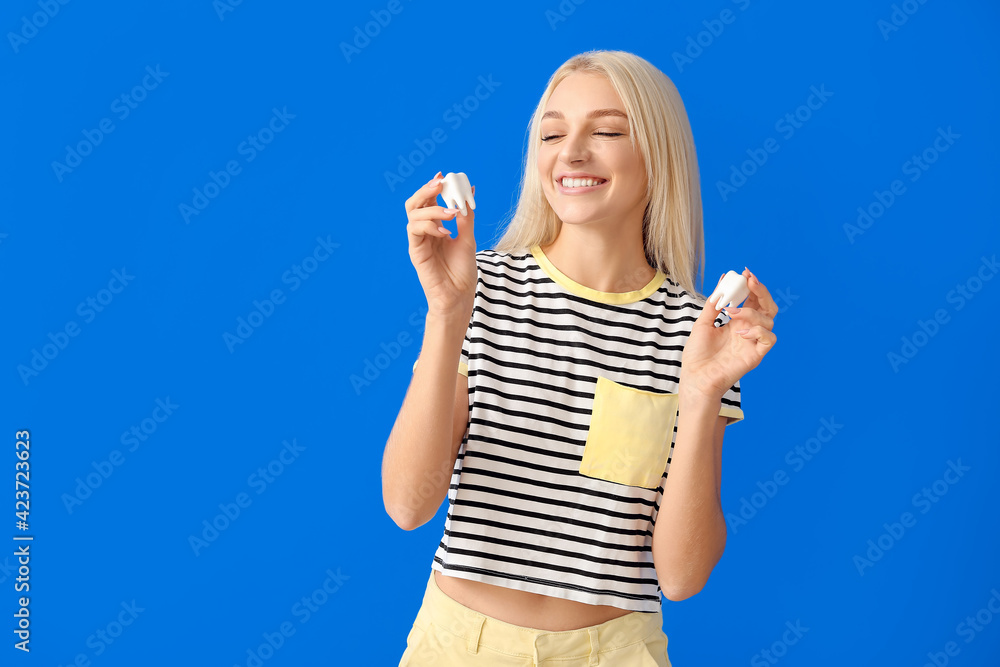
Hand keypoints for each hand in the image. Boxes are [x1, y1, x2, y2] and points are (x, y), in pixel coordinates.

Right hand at [405, 171, 476, 320]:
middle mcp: (424, 232)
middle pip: (415, 203)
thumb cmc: (462, 271)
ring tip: (452, 213)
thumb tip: (470, 190)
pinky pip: (414, 230)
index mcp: (435, 227)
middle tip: (440, 183)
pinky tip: (445, 232)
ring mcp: (418, 241)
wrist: (459, 296)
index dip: (433, 186)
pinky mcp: (415, 252)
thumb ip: (465, 216)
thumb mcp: (468, 238)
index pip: (428, 201)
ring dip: (433, 208)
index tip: (443, 175)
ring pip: (413, 214)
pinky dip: (430, 226)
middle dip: (426, 190)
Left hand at [680, 267, 777, 400]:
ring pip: (769, 320)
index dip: (752, 286)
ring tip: (732, 312)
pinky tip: (741, 332)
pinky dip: (758, 331)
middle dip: (761, 291)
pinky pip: (769, 339)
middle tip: (750, 280)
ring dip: (753, 311)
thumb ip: (714, 304)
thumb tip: (723, 279)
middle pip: (768, 307)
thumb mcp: (703, 323)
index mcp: (737, 322)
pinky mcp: (756, 356)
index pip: (753, 300)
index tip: (745, 273)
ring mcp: (753, 343)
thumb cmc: (698, 354)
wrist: (695, 377)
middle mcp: (748, 330)